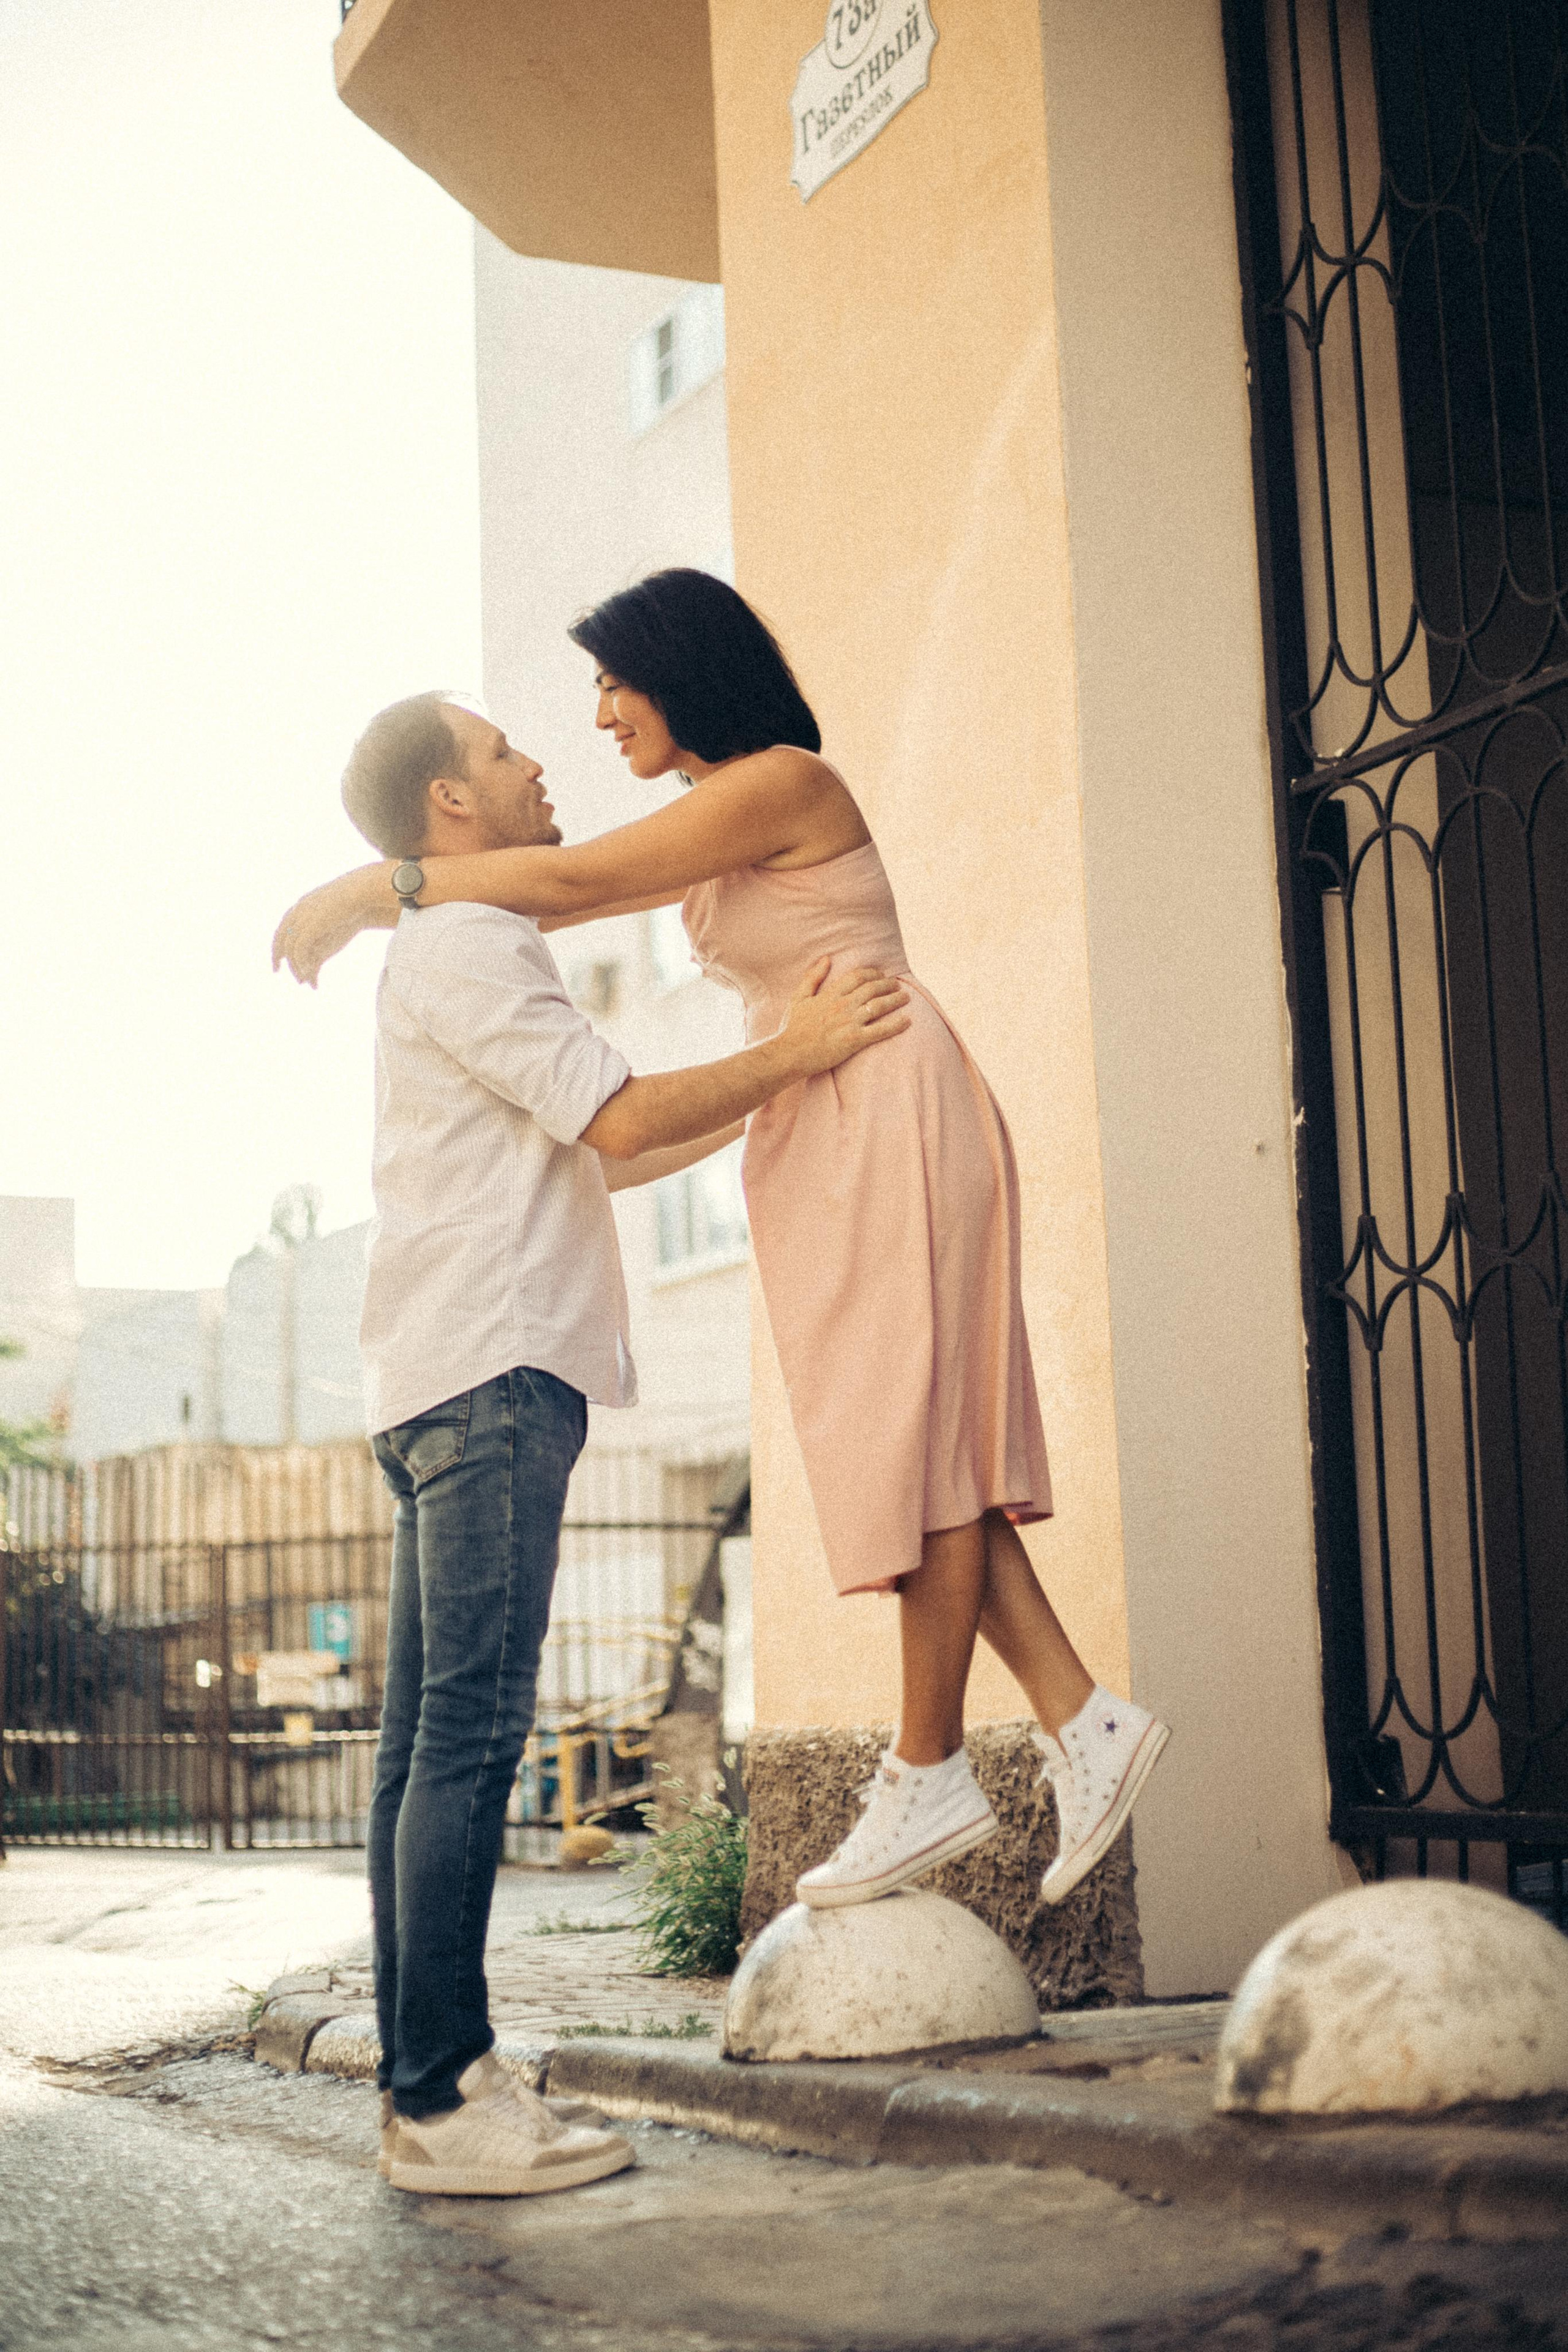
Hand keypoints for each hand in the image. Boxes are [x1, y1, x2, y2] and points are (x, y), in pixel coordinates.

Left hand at [272, 865, 392, 985]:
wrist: (359, 892)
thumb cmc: (355, 896)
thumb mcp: (337, 904)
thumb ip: (329, 911)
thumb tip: (333, 914)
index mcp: (302, 904)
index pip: (283, 926)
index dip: (278, 941)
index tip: (279, 954)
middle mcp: (297, 912)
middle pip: (280, 937)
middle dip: (276, 955)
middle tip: (276, 970)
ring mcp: (302, 920)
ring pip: (290, 949)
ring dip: (295, 966)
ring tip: (302, 980)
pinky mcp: (309, 929)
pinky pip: (299, 952)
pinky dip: (302, 965)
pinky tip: (309, 976)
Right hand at [779, 957, 911, 1075]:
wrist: (789, 1054)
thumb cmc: (792, 1028)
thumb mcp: (798, 998)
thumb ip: (813, 977)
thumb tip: (826, 958)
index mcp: (830, 994)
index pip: (857, 976)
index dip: (873, 973)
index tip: (880, 975)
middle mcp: (842, 1005)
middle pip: (872, 988)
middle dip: (888, 985)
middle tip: (897, 985)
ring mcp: (849, 1022)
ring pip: (879, 1006)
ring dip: (895, 1000)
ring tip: (906, 997)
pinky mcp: (854, 1041)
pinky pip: (881, 1030)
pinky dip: (896, 1025)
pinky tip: (907, 1021)